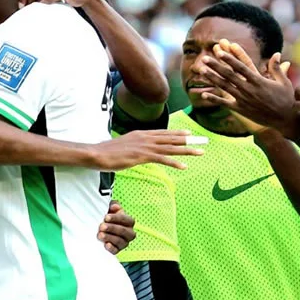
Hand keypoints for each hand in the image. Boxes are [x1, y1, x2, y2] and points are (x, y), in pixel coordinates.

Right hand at [90, 130, 205, 171]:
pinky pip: (162, 159)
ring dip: (186, 150)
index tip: (189, 134)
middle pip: (171, 138)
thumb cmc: (108, 152)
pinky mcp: (142, 156)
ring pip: (170, 148)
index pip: (163, 133)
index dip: (177, 133)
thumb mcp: (124, 146)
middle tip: (202, 140)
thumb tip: (138, 151)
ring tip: (199, 152)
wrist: (98, 154)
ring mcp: (145, 146)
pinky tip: (183, 166)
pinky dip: (174, 163)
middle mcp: (145, 137)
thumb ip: (134, 146)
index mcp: (141, 134)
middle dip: (188, 140)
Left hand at [98, 201, 135, 254]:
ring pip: (120, 241)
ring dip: (110, 237)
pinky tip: (105, 244)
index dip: (116, 218)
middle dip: (112, 228)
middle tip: (101, 226)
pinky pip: (116, 251)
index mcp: (129, 222)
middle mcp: (129, 233)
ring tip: (100, 235)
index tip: (106, 217)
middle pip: (124, 231)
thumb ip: (113, 205)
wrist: (101, 229)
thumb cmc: (107, 217)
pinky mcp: (117, 250)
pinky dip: (111, 248)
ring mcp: (124, 243)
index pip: (126, 220)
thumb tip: (114, 206)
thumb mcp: (110, 209)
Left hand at [195, 45, 294, 130]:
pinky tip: (203, 94)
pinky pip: (225, 103)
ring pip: (225, 87)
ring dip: (212, 78)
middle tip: (204, 58)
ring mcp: (244, 100)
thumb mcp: (284, 82)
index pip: (241, 67)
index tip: (221, 50)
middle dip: (216, 66)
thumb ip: (277, 68)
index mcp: (259, 81)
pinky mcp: (241, 110)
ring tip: (201, 70)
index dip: (230, 58)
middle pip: (229, 75)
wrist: (285, 120)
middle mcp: (249, 89)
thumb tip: (276, 54)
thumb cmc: (286, 100)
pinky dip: (214, 99)